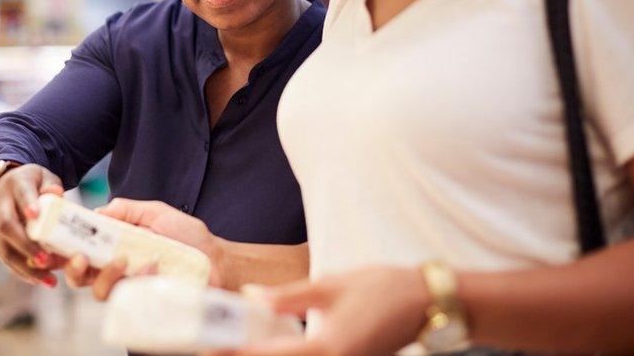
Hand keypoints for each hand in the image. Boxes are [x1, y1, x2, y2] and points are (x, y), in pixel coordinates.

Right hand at [0, 163, 66, 285]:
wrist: (3, 185)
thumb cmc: (32, 183)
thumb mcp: (43, 177)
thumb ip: (51, 185)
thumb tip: (57, 194)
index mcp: (15, 184)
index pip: (21, 194)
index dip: (27, 204)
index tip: (35, 214)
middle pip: (7, 226)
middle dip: (26, 245)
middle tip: (46, 260)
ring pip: (4, 248)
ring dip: (25, 267)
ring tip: (48, 279)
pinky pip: (5, 258)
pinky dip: (21, 271)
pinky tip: (39, 280)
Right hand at [60, 198, 225, 300]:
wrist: (217, 259)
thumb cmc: (188, 236)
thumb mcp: (156, 212)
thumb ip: (127, 209)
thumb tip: (97, 212)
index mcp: (114, 247)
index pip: (80, 251)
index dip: (62, 250)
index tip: (56, 241)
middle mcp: (117, 271)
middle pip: (79, 278)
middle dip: (73, 269)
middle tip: (81, 257)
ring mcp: (131, 288)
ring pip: (100, 292)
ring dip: (106, 275)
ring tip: (124, 260)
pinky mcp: (147, 302)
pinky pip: (131, 299)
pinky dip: (140, 280)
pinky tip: (154, 266)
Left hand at [209, 266, 429, 355]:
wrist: (426, 304)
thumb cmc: (381, 289)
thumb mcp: (330, 285)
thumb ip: (288, 296)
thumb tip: (250, 297)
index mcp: (326, 348)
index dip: (233, 354)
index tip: (207, 349)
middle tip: (215, 348)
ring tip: (237, 345)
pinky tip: (270, 347)